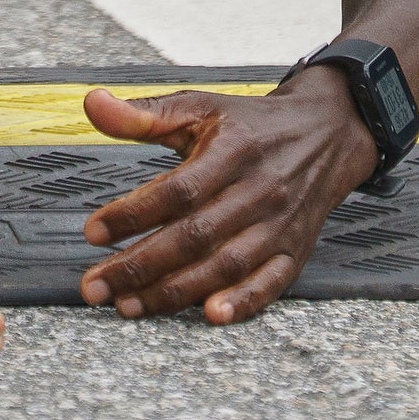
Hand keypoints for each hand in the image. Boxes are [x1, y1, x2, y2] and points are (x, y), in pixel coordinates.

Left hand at [75, 77, 374, 324]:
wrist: (326, 132)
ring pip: (225, 266)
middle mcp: (258, 190)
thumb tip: (93, 104)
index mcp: (231, 151)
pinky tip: (210, 316)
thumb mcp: (199, 107)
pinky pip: (271, 283)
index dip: (133, 214)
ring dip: (175, 292)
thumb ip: (143, 114)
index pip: (177, 191)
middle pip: (195, 237)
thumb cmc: (251, 125)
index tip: (93, 232)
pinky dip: (243, 302)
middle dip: (140, 266)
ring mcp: (279, 225)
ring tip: (128, 305)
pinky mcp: (294, 251)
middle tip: (95, 286)